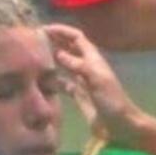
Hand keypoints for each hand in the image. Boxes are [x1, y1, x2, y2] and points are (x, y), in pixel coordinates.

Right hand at [46, 24, 142, 144]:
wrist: (121, 126)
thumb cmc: (112, 100)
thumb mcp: (96, 79)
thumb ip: (78, 65)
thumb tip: (58, 52)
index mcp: (93, 59)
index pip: (76, 37)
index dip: (62, 31)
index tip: (44, 28)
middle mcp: (87, 67)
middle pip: (70, 48)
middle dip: (55, 41)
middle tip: (34, 39)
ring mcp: (83, 81)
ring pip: (65, 64)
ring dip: (53, 58)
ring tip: (34, 56)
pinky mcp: (79, 96)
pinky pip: (64, 83)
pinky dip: (54, 80)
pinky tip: (42, 80)